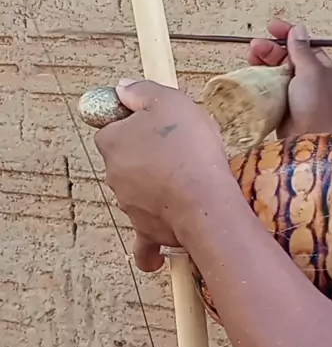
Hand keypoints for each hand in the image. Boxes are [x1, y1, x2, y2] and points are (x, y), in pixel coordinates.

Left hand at [94, 79, 230, 271]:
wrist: (203, 200)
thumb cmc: (188, 149)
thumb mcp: (168, 100)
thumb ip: (142, 91)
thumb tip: (122, 88)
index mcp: (113, 141)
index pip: (112, 125)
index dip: (135, 120)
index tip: (156, 120)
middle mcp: (113, 174)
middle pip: (125, 159)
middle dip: (146, 154)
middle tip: (179, 148)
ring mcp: (128, 204)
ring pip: (137, 192)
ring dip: (154, 188)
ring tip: (187, 180)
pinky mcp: (146, 230)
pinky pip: (143, 241)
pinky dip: (148, 249)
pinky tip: (154, 257)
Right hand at [248, 18, 331, 136]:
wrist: (310, 138)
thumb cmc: (315, 105)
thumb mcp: (310, 71)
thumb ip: (301, 50)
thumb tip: (298, 29)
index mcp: (318, 66)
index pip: (301, 43)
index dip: (286, 33)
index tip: (271, 27)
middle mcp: (306, 77)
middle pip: (284, 56)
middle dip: (269, 49)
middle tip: (254, 47)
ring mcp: (293, 91)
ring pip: (274, 71)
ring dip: (262, 63)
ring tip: (251, 59)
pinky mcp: (281, 104)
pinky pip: (268, 87)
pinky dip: (260, 80)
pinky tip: (252, 76)